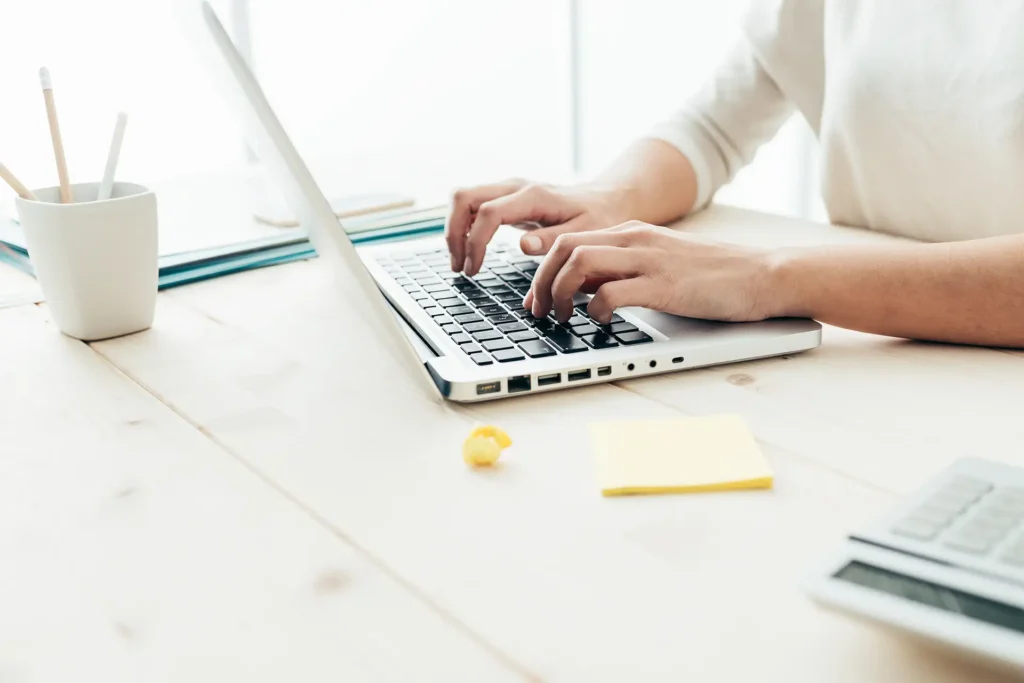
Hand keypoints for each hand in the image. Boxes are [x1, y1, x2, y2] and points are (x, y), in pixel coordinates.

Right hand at [444, 179, 626, 275]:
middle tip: (460, 267)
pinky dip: (463, 227)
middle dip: (453, 233)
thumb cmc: (598, 219)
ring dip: (454, 230)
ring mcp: (508, 189)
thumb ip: (552, 240)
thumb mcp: (584, 234)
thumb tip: (523, 247)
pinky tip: (469, 251)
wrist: (606, 200)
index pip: (488, 213)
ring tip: (461, 263)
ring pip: (462, 198)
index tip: (474, 270)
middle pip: (463, 197)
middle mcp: (515, 187)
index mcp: (533, 196)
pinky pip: (472, 205)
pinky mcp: (505, 197)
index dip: (475, 242)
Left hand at [524, 221, 779, 323]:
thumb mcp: (657, 263)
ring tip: (562, 318)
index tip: (535, 300)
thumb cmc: (712, 276)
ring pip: (578, 263)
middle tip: (538, 313)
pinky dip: (594, 310)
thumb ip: (621, 269)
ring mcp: (649, 260)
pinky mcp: (664, 285)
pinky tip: (599, 322)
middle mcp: (635, 239)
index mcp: (631, 232)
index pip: (568, 240)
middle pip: (564, 248)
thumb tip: (582, 289)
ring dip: (559, 293)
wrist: (762, 274)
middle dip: (541, 282)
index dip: (542, 271)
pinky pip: (611, 292)